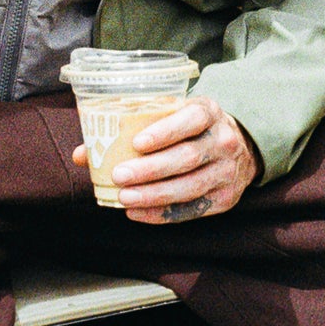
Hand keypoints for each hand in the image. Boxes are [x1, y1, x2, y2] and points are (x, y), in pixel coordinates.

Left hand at [73, 95, 255, 224]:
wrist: (240, 149)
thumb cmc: (192, 129)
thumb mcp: (172, 116)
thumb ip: (131, 128)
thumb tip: (84, 152)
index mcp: (209, 112)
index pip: (191, 119)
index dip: (165, 132)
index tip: (137, 143)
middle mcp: (223, 141)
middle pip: (187, 157)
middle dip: (151, 169)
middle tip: (119, 175)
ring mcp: (227, 172)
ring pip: (190, 186)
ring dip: (154, 195)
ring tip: (124, 197)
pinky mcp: (225, 199)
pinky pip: (192, 209)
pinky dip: (162, 214)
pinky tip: (137, 212)